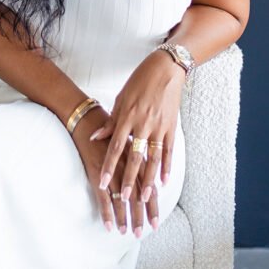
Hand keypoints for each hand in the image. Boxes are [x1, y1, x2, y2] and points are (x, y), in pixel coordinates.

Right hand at [71, 106, 158, 236]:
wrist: (89, 117)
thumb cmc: (110, 126)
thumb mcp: (130, 138)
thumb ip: (139, 153)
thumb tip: (148, 167)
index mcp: (138, 158)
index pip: (148, 186)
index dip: (152, 205)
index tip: (156, 222)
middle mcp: (128, 165)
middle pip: (138, 195)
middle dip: (142, 215)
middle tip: (144, 232)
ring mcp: (113, 170)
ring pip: (122, 199)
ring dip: (126, 217)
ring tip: (128, 232)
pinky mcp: (97, 171)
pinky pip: (103, 196)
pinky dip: (107, 212)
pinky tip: (108, 226)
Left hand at [89, 51, 185, 205]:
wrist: (165, 68)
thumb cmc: (139, 81)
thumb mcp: (120, 98)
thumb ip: (111, 121)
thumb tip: (96, 138)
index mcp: (127, 116)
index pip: (115, 147)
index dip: (109, 166)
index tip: (102, 183)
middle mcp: (143, 123)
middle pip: (135, 157)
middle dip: (128, 180)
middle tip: (123, 200)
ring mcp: (159, 126)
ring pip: (153, 158)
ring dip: (149, 180)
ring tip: (145, 199)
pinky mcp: (171, 126)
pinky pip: (169, 151)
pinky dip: (167, 167)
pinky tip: (164, 181)